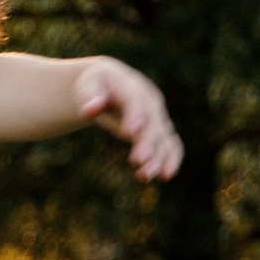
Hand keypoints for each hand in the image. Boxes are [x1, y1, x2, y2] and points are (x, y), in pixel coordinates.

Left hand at [76, 56, 182, 181]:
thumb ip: (90, 95)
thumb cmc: (96, 85)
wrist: (111, 84)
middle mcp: (149, 102)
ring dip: (158, 157)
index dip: (134, 115)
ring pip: (162, 137)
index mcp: (131, 86)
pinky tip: (165, 175)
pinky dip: (171, 158)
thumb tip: (90, 109)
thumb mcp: (88, 85)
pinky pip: (170, 144)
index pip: (134, 100)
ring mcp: (157, 116)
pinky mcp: (159, 130)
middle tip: (138, 160)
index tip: (129, 132)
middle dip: (147, 142)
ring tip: (145, 175)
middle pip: (152, 123)